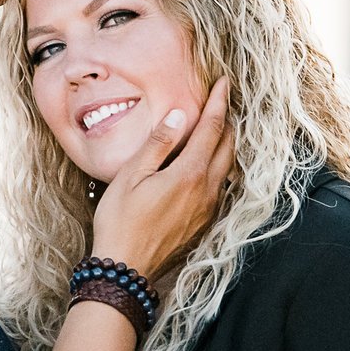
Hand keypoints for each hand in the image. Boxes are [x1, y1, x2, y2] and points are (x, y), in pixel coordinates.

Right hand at [89, 76, 233, 278]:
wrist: (126, 268)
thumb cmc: (121, 220)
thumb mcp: (132, 175)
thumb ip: (158, 143)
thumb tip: (179, 115)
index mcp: (190, 174)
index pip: (212, 128)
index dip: (219, 102)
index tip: (224, 82)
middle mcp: (207, 190)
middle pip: (228, 146)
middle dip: (227, 120)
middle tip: (222, 100)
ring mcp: (208, 209)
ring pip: (228, 167)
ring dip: (226, 144)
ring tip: (218, 127)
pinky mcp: (204, 223)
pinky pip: (221, 187)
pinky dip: (220, 167)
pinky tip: (208, 164)